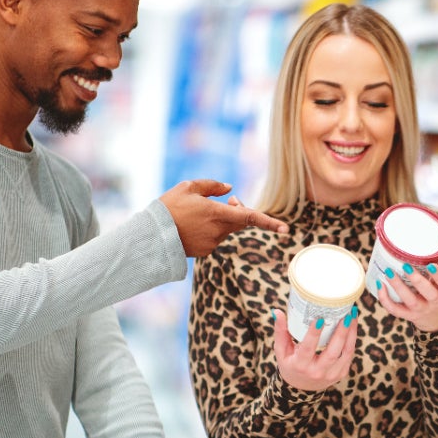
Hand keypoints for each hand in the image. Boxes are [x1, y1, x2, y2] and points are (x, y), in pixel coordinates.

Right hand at [160, 180, 287, 256]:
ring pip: (227, 228)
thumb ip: (212, 186)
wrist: (151, 236)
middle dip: (240, 210)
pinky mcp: (206, 251)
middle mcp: (218, 231)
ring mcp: (212, 243)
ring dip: (223, 218)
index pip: (249, 217)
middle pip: (241, 220)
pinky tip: (194, 225)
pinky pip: (216, 237)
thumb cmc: (169, 208)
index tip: (285, 229)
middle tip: (230, 199)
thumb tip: (230, 190)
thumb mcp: (188, 187)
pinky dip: (212, 229)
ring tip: (201, 211)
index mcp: (216, 214)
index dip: (269, 222)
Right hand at [272, 307, 357, 391]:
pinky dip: (352, 339)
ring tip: (353, 315)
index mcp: (300, 365)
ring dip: (351, 333)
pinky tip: (353, 325)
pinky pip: (349, 355)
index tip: (320, 319)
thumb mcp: (281, 350)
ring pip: (345, 353)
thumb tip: (277, 311)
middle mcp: (317, 371)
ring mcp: (331, 374)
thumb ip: (280, 331)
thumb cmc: (290, 364)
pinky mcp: (341, 373)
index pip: (308, 348)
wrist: (300, 388)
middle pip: (332, 352)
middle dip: (341, 332)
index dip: (314, 334)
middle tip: (345, 315)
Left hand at [374, 254, 437, 332]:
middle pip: (428, 292)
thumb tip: (433, 243)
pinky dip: (386, 300)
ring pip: (410, 301)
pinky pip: (396, 310)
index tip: (429, 265)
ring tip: (389, 272)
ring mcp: (422, 309)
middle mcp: (436, 301)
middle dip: (417, 279)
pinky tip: (379, 285)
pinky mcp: (409, 315)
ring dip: (399, 287)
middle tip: (405, 266)